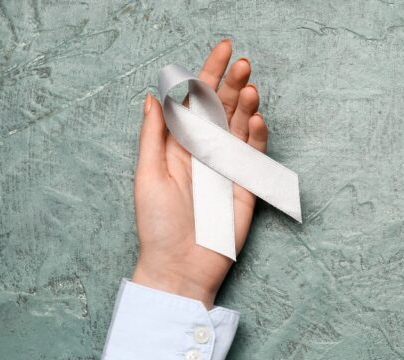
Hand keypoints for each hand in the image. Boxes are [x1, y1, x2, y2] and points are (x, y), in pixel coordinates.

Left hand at [131, 39, 266, 308]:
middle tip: (243, 62)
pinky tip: (256, 120)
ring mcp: (227, 168)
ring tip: (250, 86)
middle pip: (223, 109)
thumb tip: (153, 96)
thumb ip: (154, 135)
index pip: (196, 102)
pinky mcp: (246, 187)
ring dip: (246, 105)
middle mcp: (205, 152)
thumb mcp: (147, 175)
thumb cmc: (157, 225)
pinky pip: (253, 156)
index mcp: (179, 145)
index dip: (208, 73)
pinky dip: (256, 137)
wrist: (180, 266)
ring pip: (241, 128)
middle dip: (232, 83)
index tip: (223, 49)